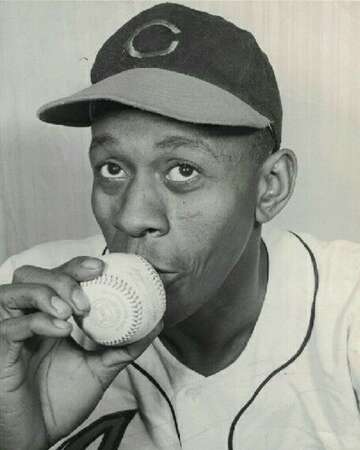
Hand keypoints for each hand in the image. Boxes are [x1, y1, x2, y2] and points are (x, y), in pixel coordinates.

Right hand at [0, 257, 161, 449]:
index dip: (75, 265)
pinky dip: (36, 321)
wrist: (39, 437)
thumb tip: (157, 324)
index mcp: (48, 317)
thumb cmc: (62, 402)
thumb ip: (124, 346)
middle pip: (31, 275)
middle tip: (87, 295)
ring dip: (46, 293)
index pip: (55, 276)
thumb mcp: (100, 369)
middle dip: (62, 276)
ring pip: (13, 292)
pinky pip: (9, 327)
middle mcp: (25, 318)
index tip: (102, 267)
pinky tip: (61, 329)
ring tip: (73, 310)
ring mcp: (9, 334)